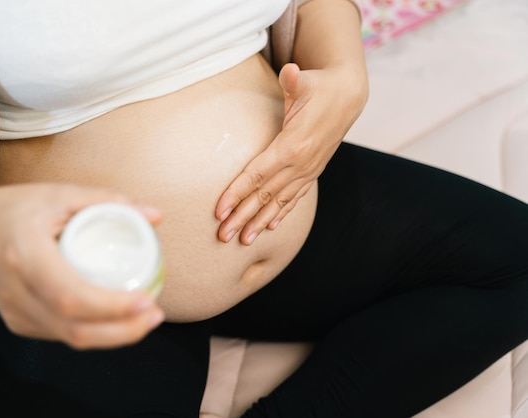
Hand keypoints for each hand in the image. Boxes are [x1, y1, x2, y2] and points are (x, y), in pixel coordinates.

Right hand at [0, 183, 164, 348]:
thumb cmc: (16, 208)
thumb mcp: (60, 195)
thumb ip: (108, 201)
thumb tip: (157, 216)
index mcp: (23, 255)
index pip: (70, 295)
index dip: (112, 306)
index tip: (147, 299)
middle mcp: (14, 290)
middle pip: (73, 329)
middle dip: (123, 331)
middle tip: (155, 314)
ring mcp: (13, 312)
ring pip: (70, 338)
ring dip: (114, 335)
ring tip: (146, 318)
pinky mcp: (17, 322)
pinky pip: (62, 334)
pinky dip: (96, 331)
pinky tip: (119, 319)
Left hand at [215, 63, 366, 244]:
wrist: (349, 97)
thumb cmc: (321, 87)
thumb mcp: (306, 81)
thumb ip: (294, 81)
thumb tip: (290, 71)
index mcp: (292, 146)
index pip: (258, 175)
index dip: (236, 193)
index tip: (219, 211)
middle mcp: (300, 164)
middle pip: (264, 195)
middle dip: (242, 217)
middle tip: (222, 236)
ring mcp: (308, 171)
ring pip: (279, 202)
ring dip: (259, 222)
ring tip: (242, 241)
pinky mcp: (312, 172)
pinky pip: (294, 198)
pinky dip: (281, 214)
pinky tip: (269, 228)